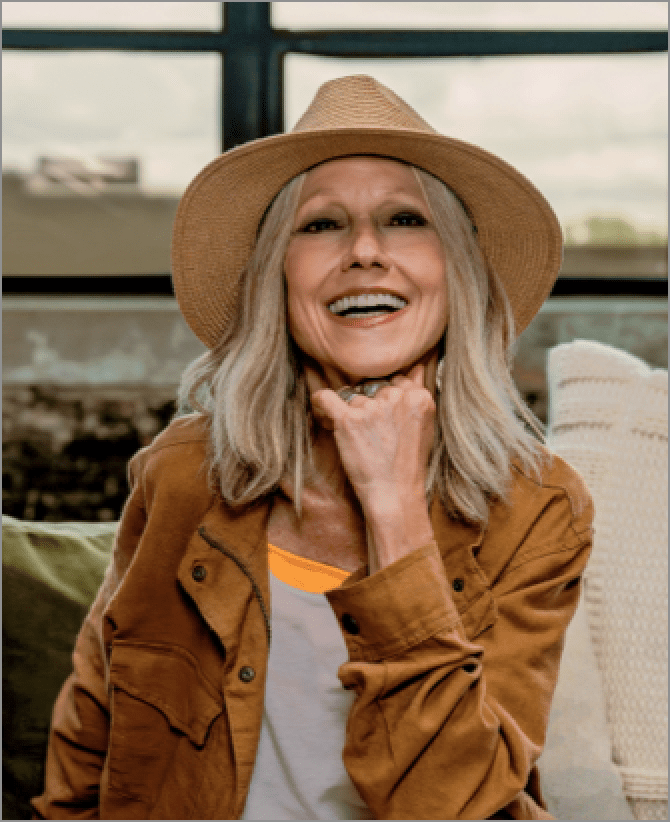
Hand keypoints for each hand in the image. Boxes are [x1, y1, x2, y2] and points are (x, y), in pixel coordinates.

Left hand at [310, 363, 435, 569]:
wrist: (395, 495)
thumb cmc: (408, 464)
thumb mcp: (424, 426)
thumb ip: (417, 394)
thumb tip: (415, 367)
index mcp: (419, 397)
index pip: (393, 380)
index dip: (383, 398)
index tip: (379, 417)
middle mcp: (397, 398)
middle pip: (372, 388)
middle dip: (367, 406)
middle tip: (367, 430)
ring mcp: (372, 408)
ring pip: (352, 397)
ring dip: (349, 413)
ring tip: (354, 437)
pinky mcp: (349, 420)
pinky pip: (326, 397)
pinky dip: (319, 403)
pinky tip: (320, 410)